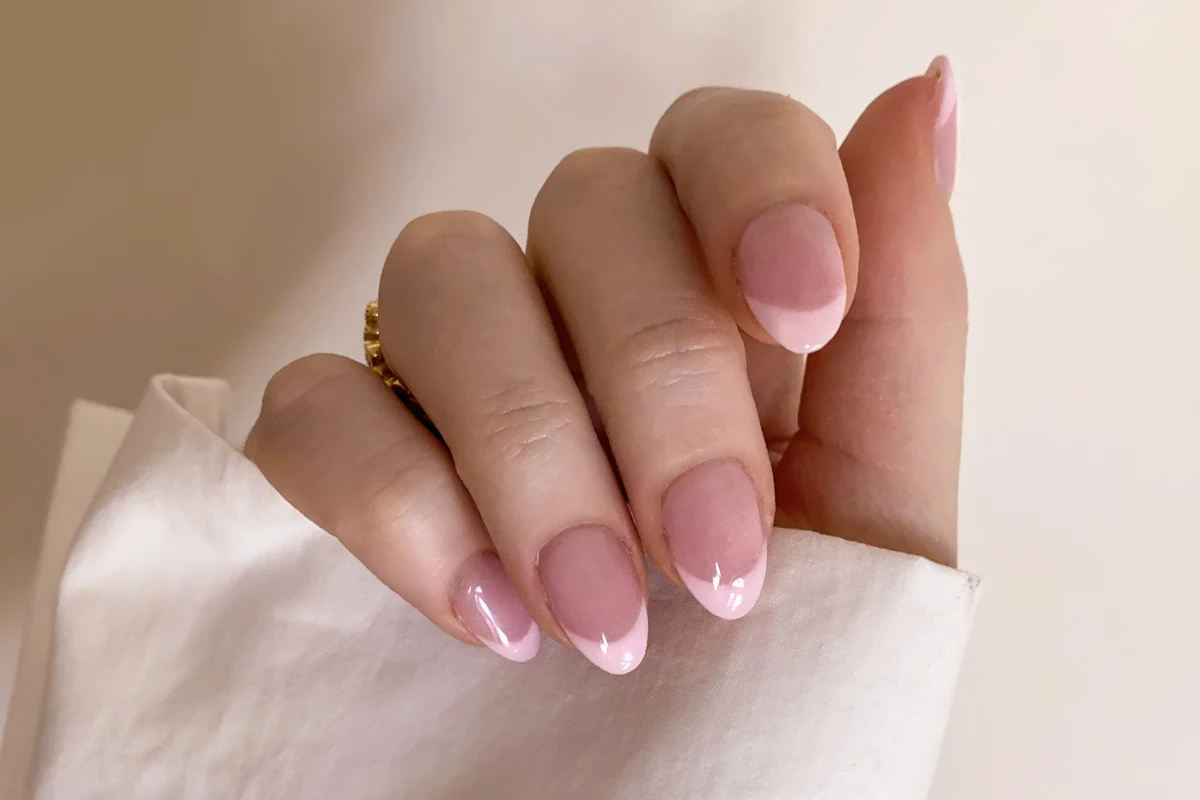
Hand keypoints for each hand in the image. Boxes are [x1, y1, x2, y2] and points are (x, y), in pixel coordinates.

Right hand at [245, 57, 964, 674]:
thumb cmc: (783, 677)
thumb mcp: (880, 513)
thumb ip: (904, 313)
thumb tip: (927, 96)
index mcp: (720, 303)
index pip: (718, 137)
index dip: (755, 185)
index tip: (801, 314)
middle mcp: (579, 310)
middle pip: (586, 202)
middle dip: (660, 381)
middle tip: (714, 564)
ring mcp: (450, 375)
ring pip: (442, 272)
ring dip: (534, 450)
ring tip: (601, 620)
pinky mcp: (339, 457)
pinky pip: (317, 402)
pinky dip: (400, 501)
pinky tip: (486, 617)